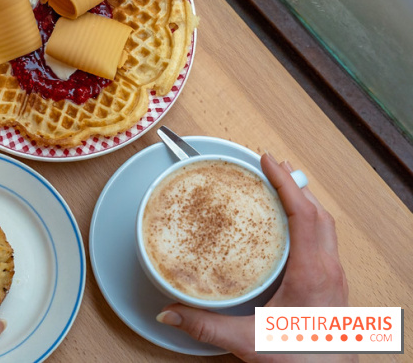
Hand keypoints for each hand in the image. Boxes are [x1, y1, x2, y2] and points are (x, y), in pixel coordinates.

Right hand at [155, 153, 353, 361]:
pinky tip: (291, 223)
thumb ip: (206, 325)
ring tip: (281, 184)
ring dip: (304, 200)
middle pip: (318, 212)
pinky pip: (324, 240)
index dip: (285, 184)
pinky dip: (308, 220)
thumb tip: (170, 311)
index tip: (267, 162)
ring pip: (324, 225)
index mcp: (312, 274)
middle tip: (269, 164)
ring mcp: (334, 277)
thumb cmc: (300, 361)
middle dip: (293, 183)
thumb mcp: (249, 341)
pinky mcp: (332, 285)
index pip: (304, 215)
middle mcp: (328, 270)